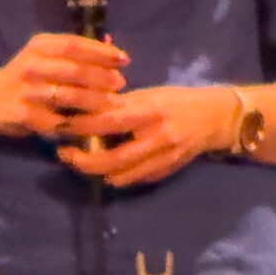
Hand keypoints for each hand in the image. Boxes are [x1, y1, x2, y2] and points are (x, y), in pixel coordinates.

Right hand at [0, 33, 128, 139]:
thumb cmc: (24, 77)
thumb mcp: (42, 57)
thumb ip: (73, 53)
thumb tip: (112, 47)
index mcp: (37, 46)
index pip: (75, 45)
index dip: (102, 52)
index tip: (124, 59)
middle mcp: (31, 65)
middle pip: (75, 70)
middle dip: (103, 78)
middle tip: (121, 84)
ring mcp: (27, 92)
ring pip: (70, 97)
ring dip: (97, 101)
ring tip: (114, 103)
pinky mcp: (25, 116)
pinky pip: (59, 121)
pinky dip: (79, 123)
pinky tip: (93, 124)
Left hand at [57, 85, 236, 188]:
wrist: (216, 117)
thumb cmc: (176, 101)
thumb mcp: (148, 95)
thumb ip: (120, 106)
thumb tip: (84, 111)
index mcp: (149, 111)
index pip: (106, 121)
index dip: (79, 127)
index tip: (59, 126)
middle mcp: (157, 136)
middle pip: (112, 158)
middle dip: (83, 160)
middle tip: (64, 154)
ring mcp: (165, 157)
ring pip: (121, 175)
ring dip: (96, 172)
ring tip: (80, 162)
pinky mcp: (169, 171)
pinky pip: (136, 179)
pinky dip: (117, 176)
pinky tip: (105, 169)